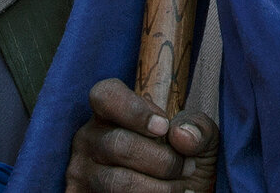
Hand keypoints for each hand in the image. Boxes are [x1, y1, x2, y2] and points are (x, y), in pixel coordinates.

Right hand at [68, 78, 217, 191]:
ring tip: (180, 189)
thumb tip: (181, 134)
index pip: (106, 95)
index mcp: (110, 113)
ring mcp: (82, 172)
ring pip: (118, 181)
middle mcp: (89, 139)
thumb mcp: (198, 139)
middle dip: (163, 160)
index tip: (164, 127)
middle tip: (187, 168)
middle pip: (118, 144)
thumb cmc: (183, 161)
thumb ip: (198, 127)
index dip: (135, 110)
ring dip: (159, 189)